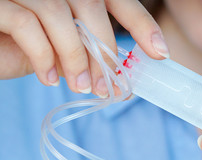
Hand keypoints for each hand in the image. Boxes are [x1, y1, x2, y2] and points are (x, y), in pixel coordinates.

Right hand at [0, 0, 168, 96]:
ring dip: (76, 58)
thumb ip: (85, 55)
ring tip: (79, 87)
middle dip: (104, 50)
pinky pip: (28, 25)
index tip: (160, 53)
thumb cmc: (20, 45)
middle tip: (107, 86)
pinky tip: (47, 79)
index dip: (141, 23)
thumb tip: (117, 81)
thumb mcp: (60, 51)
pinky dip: (44, 57)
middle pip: (91, 5)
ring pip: (60, 15)